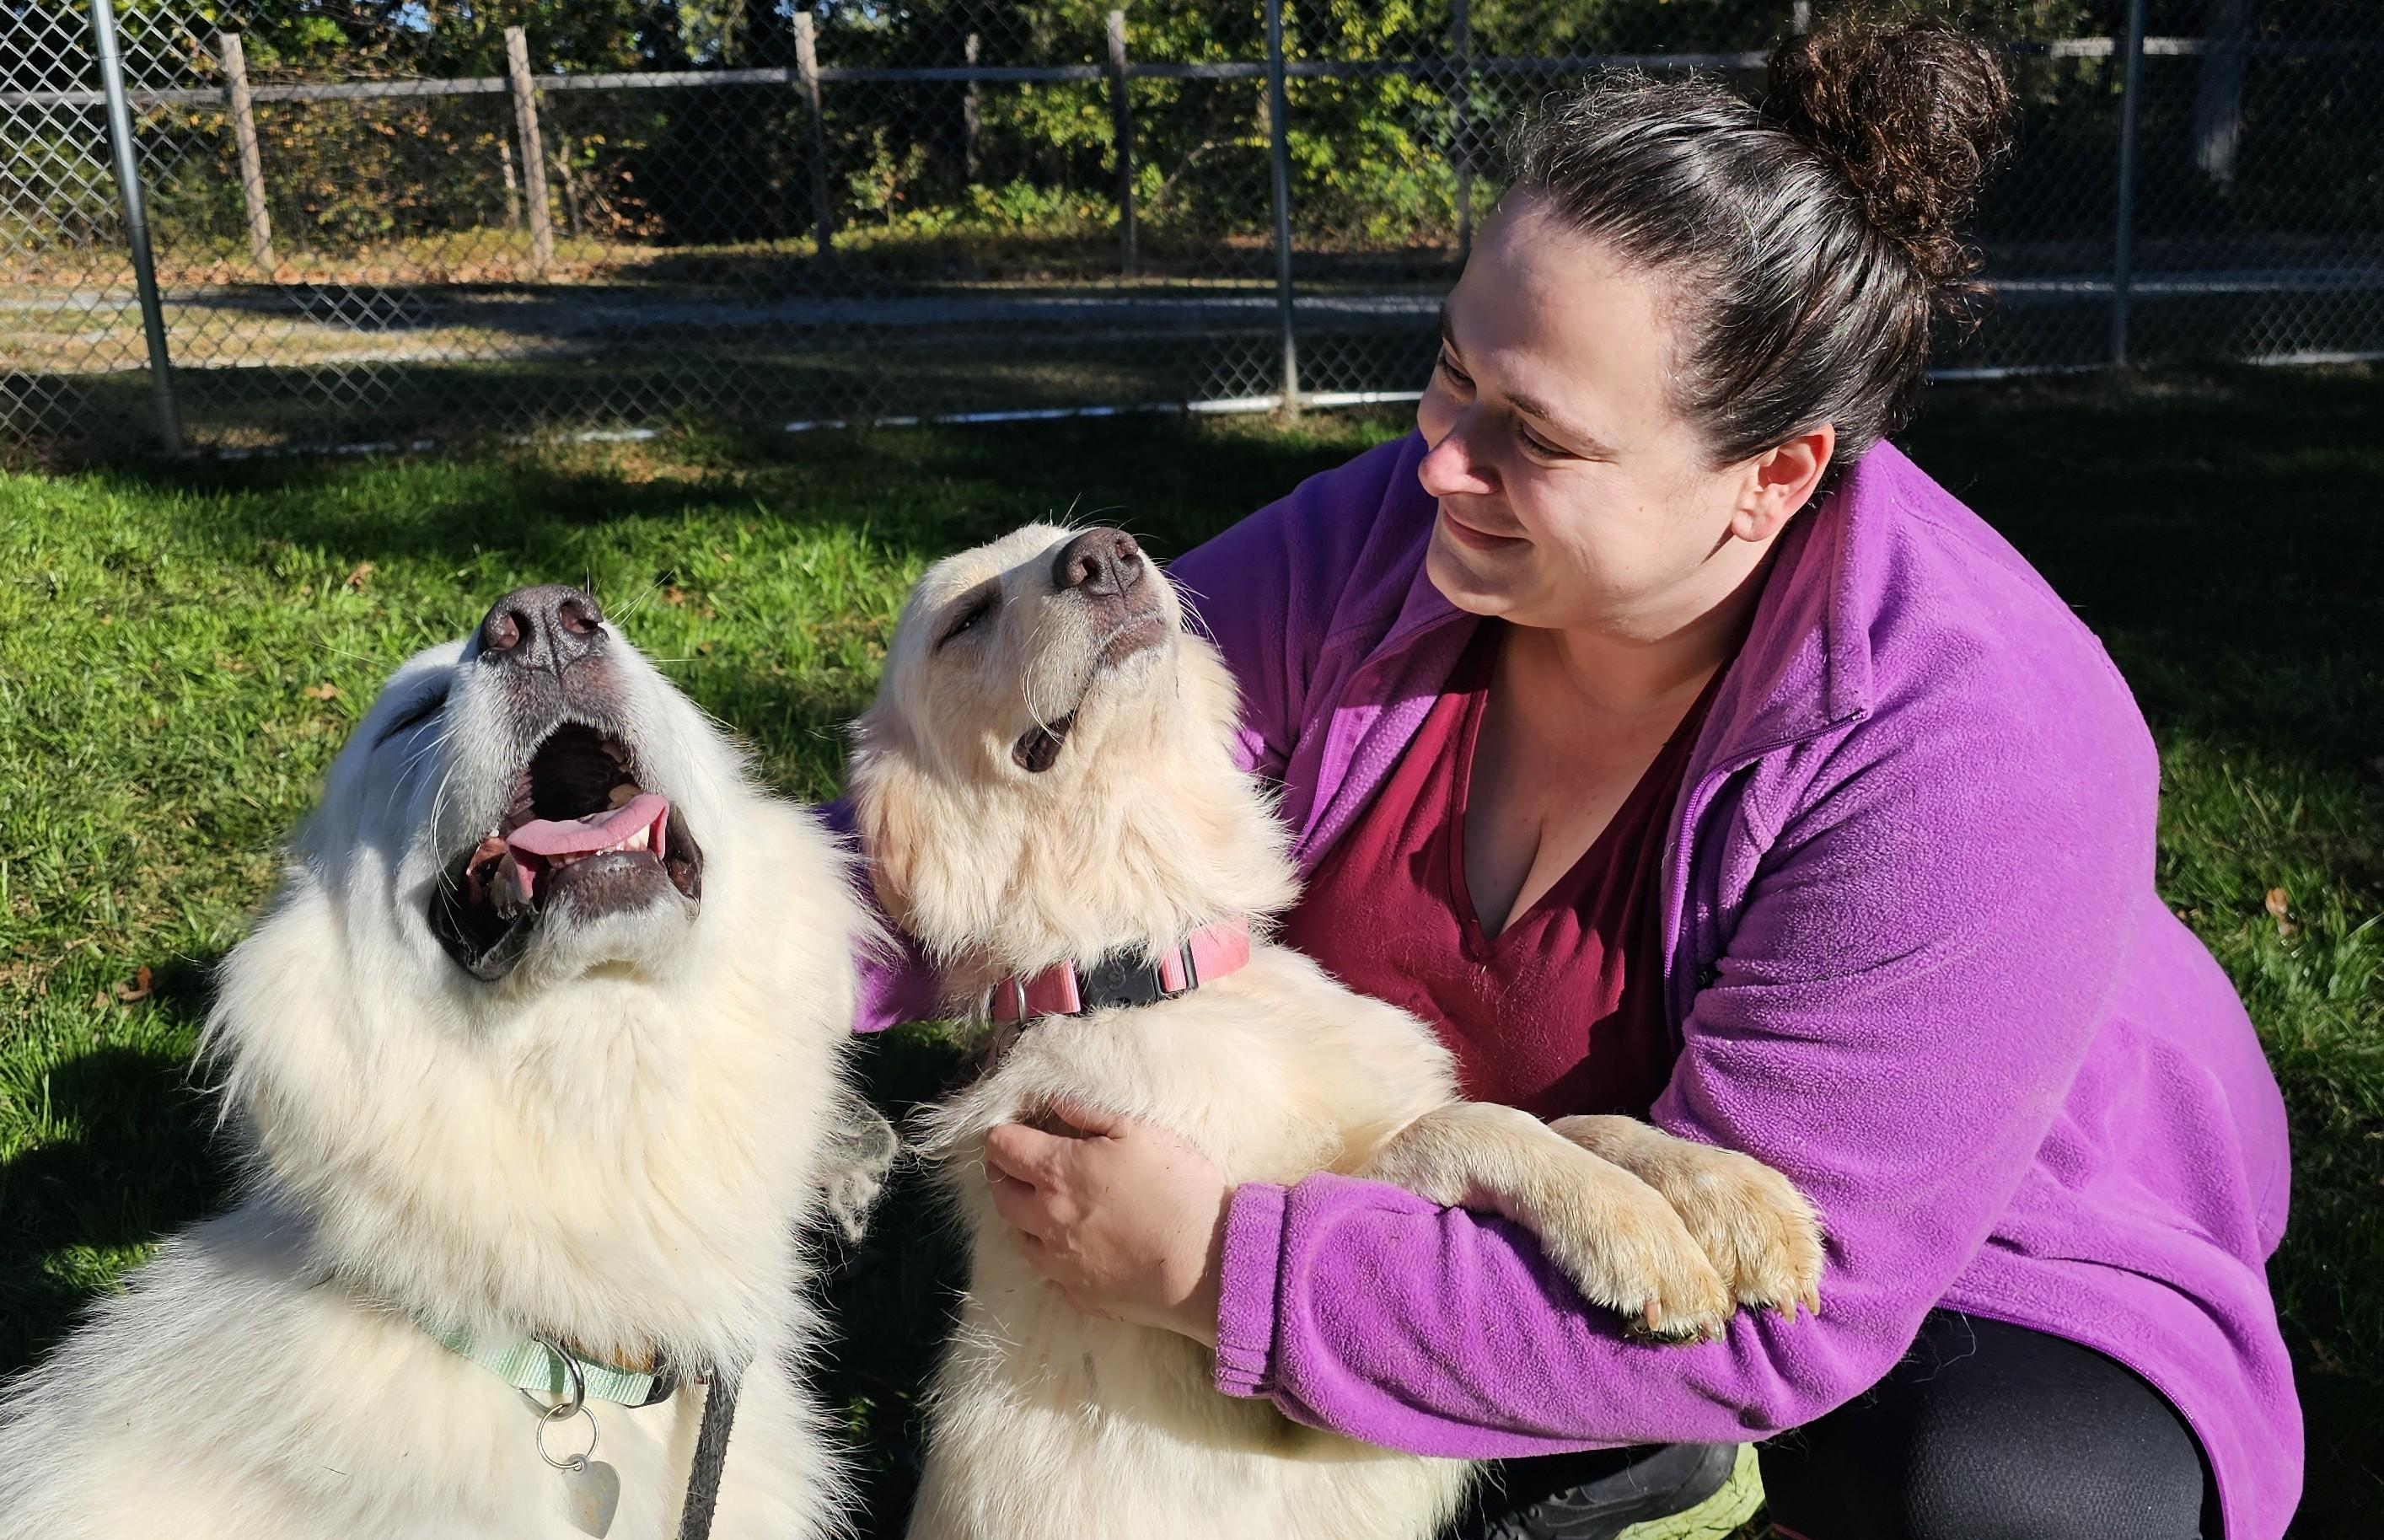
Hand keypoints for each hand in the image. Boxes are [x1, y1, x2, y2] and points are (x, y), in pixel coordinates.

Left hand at [982, 1100, 1230, 1344]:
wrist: (1209, 1264)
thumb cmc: (1179, 1187)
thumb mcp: (1140, 1130)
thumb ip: (1089, 1111)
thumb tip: (1053, 1100)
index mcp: (1057, 1173)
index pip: (1002, 1148)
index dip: (1002, 1134)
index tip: (1012, 1129)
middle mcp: (1046, 1220)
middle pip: (1001, 1194)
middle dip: (1003, 1174)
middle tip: (1019, 1163)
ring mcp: (1060, 1263)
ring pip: (1019, 1236)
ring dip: (1023, 1216)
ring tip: (1044, 1204)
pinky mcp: (1079, 1294)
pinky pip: (1050, 1272)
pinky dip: (1053, 1254)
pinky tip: (1076, 1245)